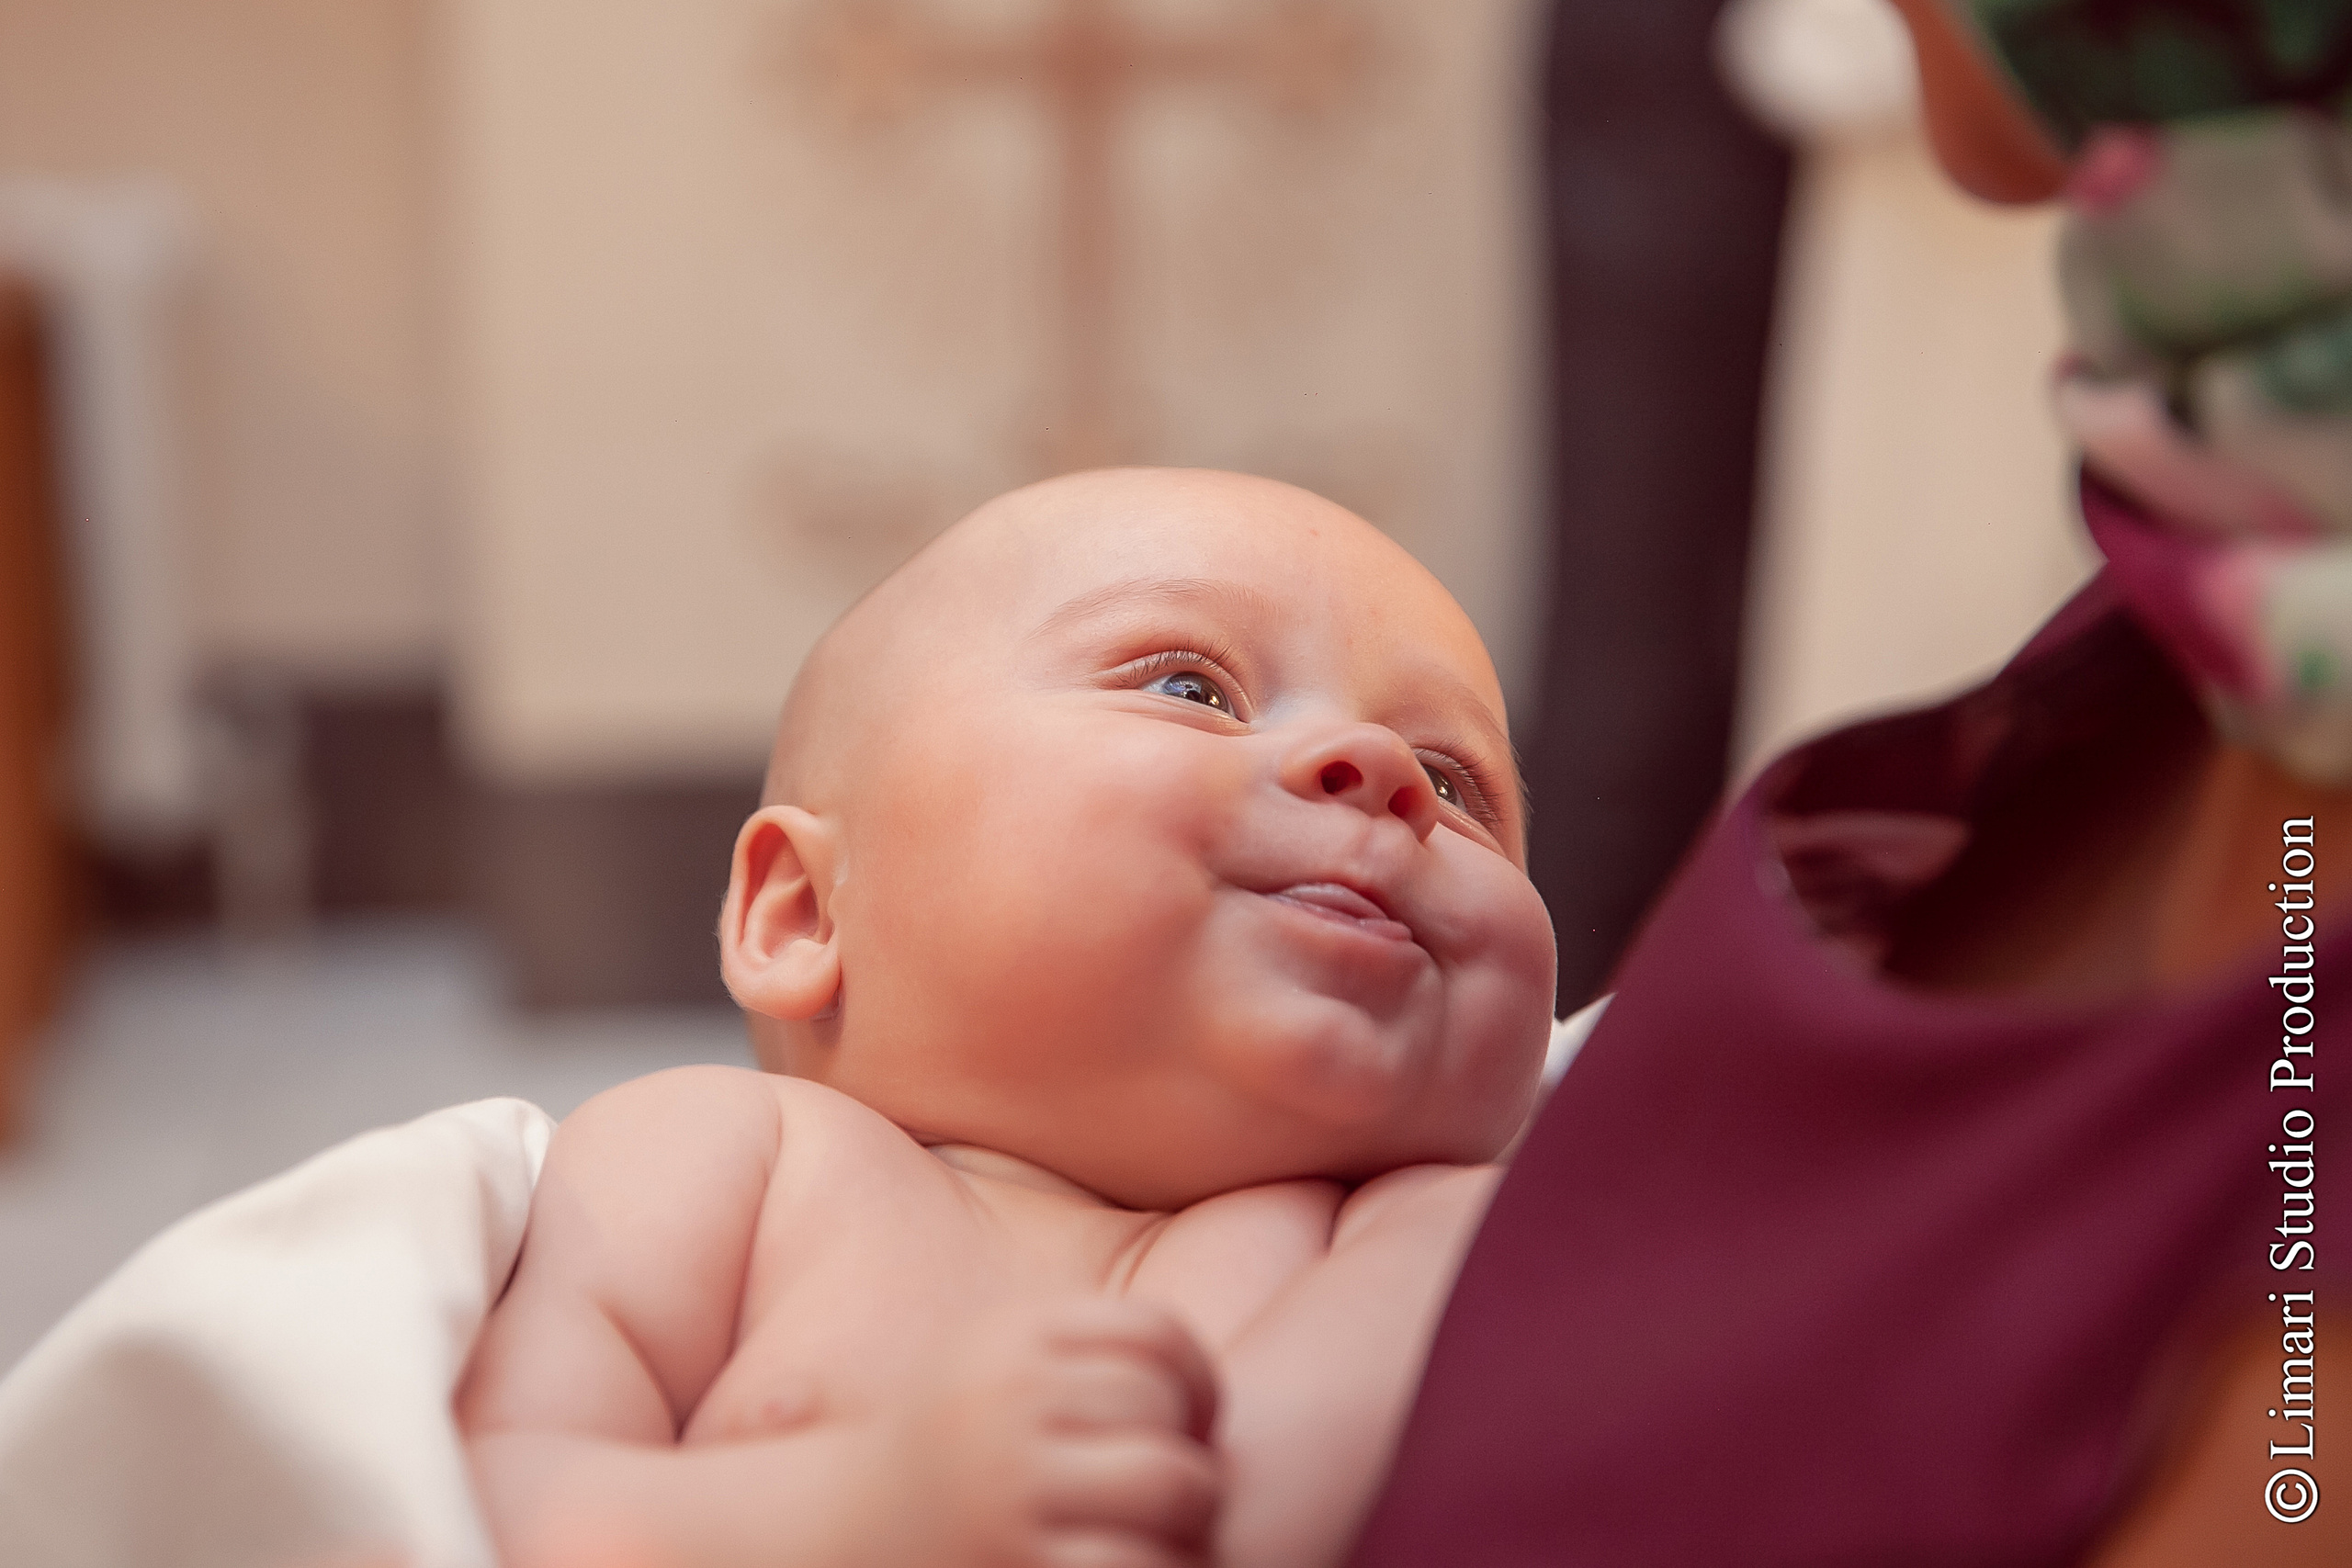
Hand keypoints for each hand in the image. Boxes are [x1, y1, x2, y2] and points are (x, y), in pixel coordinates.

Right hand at [888, 1295, 1225, 1567]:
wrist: (838, 1541)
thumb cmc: (957, 1458)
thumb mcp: (1002, 1368)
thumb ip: (1089, 1351)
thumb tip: (1238, 1315)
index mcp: (1010, 1342)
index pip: (1155, 1334)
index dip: (1197, 1382)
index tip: (1186, 1423)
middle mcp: (1005, 1405)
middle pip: (1165, 1406)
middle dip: (1189, 1453)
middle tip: (1171, 1493)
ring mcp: (1009, 1491)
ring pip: (1172, 1481)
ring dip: (1186, 1518)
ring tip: (1157, 1535)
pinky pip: (1139, 1564)